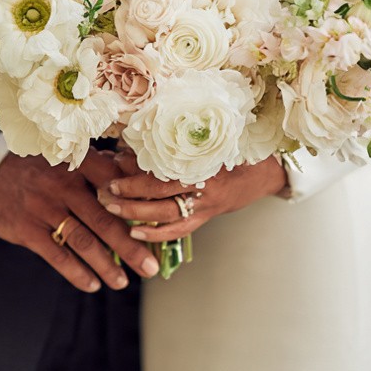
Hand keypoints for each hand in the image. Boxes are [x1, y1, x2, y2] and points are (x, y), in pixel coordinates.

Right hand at [0, 151, 162, 292]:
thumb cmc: (39, 170)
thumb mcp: (66, 160)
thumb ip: (100, 169)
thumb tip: (141, 184)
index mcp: (79, 164)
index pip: (117, 185)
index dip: (139, 206)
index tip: (159, 227)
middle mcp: (63, 184)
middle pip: (105, 220)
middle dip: (130, 247)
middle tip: (150, 267)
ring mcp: (44, 207)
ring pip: (83, 241)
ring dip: (106, 265)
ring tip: (122, 283)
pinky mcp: (27, 229)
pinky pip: (56, 255)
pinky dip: (76, 272)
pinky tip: (91, 285)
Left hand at [98, 151, 287, 242]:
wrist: (266, 173)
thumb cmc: (235, 148)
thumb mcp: (212, 137)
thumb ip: (179, 137)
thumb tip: (136, 136)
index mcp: (204, 158)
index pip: (165, 165)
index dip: (139, 165)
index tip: (115, 159)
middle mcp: (204, 183)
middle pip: (160, 190)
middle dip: (129, 191)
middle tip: (105, 190)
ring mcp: (205, 204)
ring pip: (166, 213)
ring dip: (135, 212)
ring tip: (110, 208)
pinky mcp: (206, 217)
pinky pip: (178, 230)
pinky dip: (156, 234)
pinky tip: (134, 233)